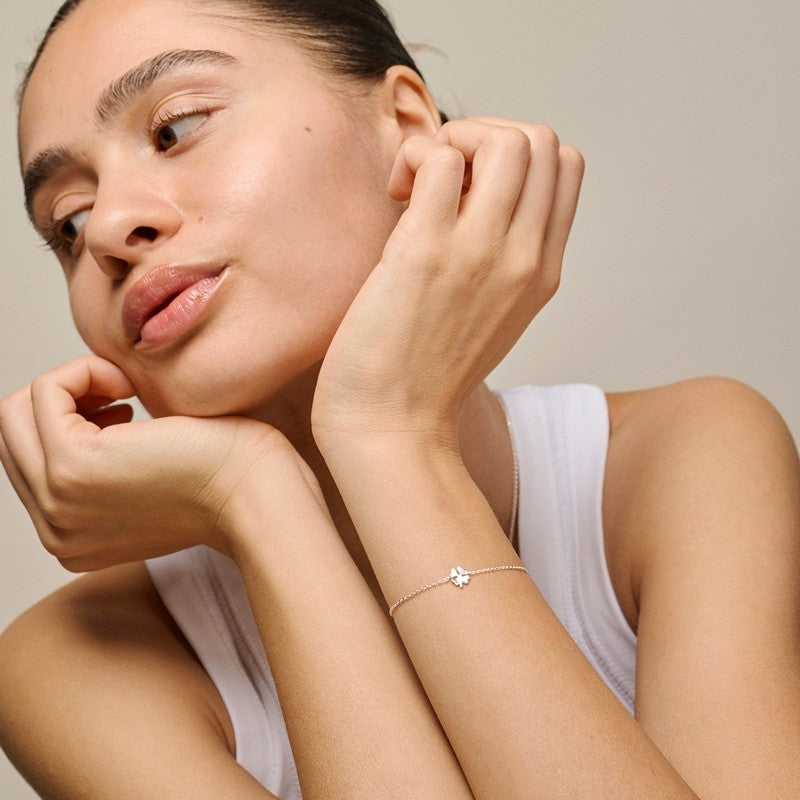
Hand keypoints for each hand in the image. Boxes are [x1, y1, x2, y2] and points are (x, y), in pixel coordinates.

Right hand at [0, 356, 303, 571]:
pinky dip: (85, 371)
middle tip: (122, 394)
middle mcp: (55, 531)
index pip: (30, 461)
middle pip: (15, 436)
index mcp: (71, 537)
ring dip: (73, 383)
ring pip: (19, 411)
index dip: (70, 421)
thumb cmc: (227, 476)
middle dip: (64, 400)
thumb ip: (111, 465)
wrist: (260, 496)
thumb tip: (96, 416)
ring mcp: (58, 504)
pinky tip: (130, 387)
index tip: (124, 411)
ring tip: (126, 390)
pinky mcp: (72, 467)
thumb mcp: (153, 478)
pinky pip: (45, 391)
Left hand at [312, 117, 583, 443]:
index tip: (472, 188)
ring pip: (506, 139)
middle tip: (443, 180)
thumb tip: (471, 195)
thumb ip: (503, 260)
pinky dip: (416, 158)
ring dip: (456, 139)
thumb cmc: (426, 373)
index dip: (518, 155)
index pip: (567, 167)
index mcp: (543, 271)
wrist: (392, 426)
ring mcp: (480, 254)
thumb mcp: (492, 315)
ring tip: (420, 185)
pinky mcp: (426, 253)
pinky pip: (440, 157)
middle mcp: (525, 259)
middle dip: (489, 137)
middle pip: (545, 142)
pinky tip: (397, 195)